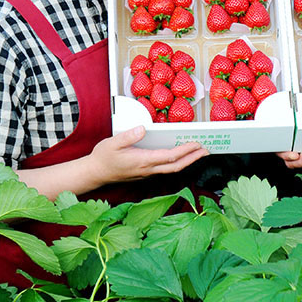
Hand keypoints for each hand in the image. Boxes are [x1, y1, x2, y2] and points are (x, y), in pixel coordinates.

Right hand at [88, 126, 208, 183]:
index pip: (169, 157)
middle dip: (193, 159)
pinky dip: (177, 162)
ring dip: (187, 161)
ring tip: (199, 152)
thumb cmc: (103, 158)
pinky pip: (166, 168)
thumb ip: (128, 136)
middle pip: (176, 166)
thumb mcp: (112, 143)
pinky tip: (181, 156)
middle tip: (207, 150)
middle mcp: (148, 169)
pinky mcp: (145, 172)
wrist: (95, 173)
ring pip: (172, 169)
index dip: (185, 151)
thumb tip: (143, 128)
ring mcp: (147, 172)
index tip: (197, 144)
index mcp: (142, 161)